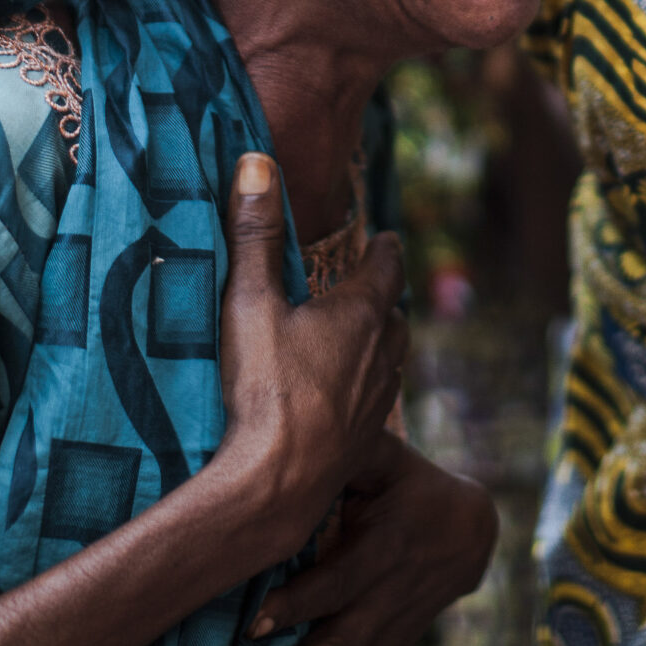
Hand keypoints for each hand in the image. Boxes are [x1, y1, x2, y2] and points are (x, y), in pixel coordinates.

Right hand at [215, 153, 409, 557]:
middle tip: (369, 288)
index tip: (388, 236)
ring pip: (391, 362)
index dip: (387, 248)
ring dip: (380, 345)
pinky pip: (376, 402)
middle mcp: (381, 355)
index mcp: (361, 314)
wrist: (276, 484)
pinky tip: (342, 399)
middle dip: (384, 298)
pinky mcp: (366, 442)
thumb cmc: (263, 388)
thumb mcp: (250, 302)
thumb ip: (255, 233)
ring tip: (359, 340)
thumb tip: (258, 161)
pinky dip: (366, 388)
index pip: (387, 267)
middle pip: (395, 317)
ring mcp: (377, 403)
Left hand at [249, 431, 497, 645]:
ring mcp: (399, 626)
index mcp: (387, 545)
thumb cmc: (412, 485)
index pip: (339, 582)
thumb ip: (347, 453)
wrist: (472, 529)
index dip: (298, 604)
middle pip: (345, 640)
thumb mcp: (386, 460)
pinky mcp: (399, 645)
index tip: (255, 622)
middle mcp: (394, 592)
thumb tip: (293, 441)